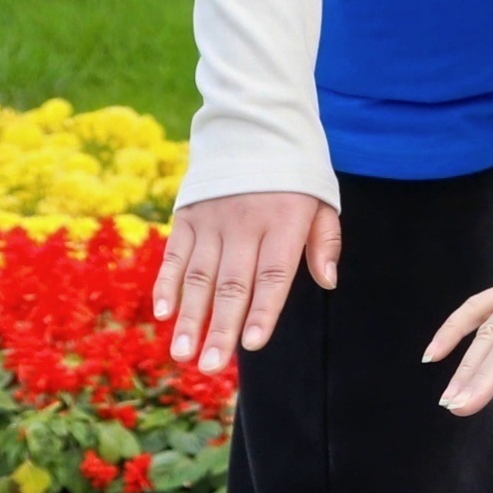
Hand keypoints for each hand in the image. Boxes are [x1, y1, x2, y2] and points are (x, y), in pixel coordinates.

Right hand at [150, 191, 339, 378]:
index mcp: (283, 221)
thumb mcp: (322, 200)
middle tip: (209, 366)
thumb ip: (325, 242)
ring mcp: (212, 220)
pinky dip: (167, 285)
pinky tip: (164, 314)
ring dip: (190, 317)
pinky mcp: (187, 215)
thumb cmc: (295, 176)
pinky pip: (175, 254)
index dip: (263, 310)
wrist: (255, 127)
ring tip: (183, 354)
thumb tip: (327, 281)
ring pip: (198, 276)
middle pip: (232, 283)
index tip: (253, 344)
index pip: (273, 274)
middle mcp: (244, 223)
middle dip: (220, 327)